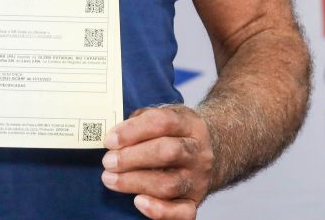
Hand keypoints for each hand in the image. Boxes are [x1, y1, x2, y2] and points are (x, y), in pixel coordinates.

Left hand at [101, 105, 215, 219]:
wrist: (215, 151)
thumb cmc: (180, 134)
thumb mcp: (166, 115)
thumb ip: (141, 120)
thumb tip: (115, 135)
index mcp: (189, 125)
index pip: (162, 122)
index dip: (132, 131)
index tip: (110, 140)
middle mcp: (197, 151)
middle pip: (167, 152)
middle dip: (131, 158)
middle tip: (108, 161)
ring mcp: (198, 178)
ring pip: (169, 184)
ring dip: (134, 182)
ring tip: (111, 179)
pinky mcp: (195, 200)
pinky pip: (182, 212)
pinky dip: (159, 210)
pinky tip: (138, 201)